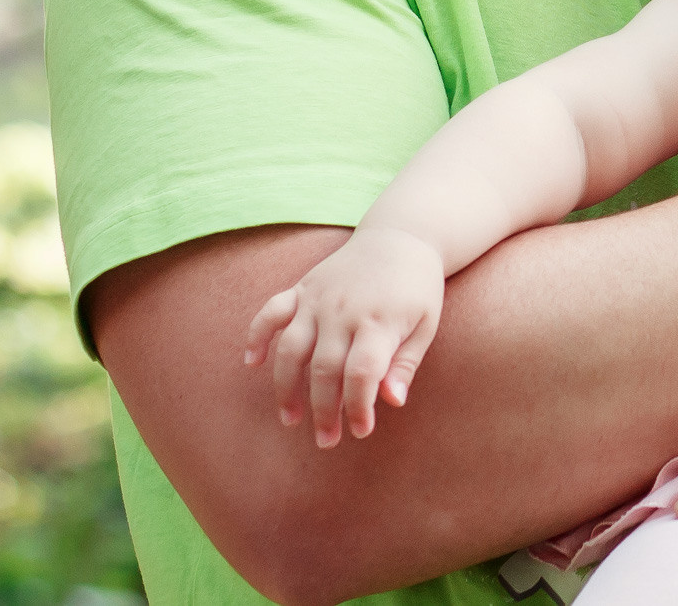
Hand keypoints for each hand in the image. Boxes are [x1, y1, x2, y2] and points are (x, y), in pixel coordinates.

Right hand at [243, 226, 446, 446]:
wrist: (402, 235)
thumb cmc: (417, 288)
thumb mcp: (426, 324)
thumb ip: (406, 363)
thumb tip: (392, 402)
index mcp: (379, 321)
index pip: (361, 374)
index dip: (358, 407)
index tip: (360, 431)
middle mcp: (343, 310)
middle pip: (324, 369)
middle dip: (324, 410)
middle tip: (326, 440)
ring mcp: (319, 298)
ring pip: (291, 348)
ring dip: (285, 387)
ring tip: (291, 418)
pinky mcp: (303, 287)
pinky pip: (272, 311)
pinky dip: (257, 335)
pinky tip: (251, 363)